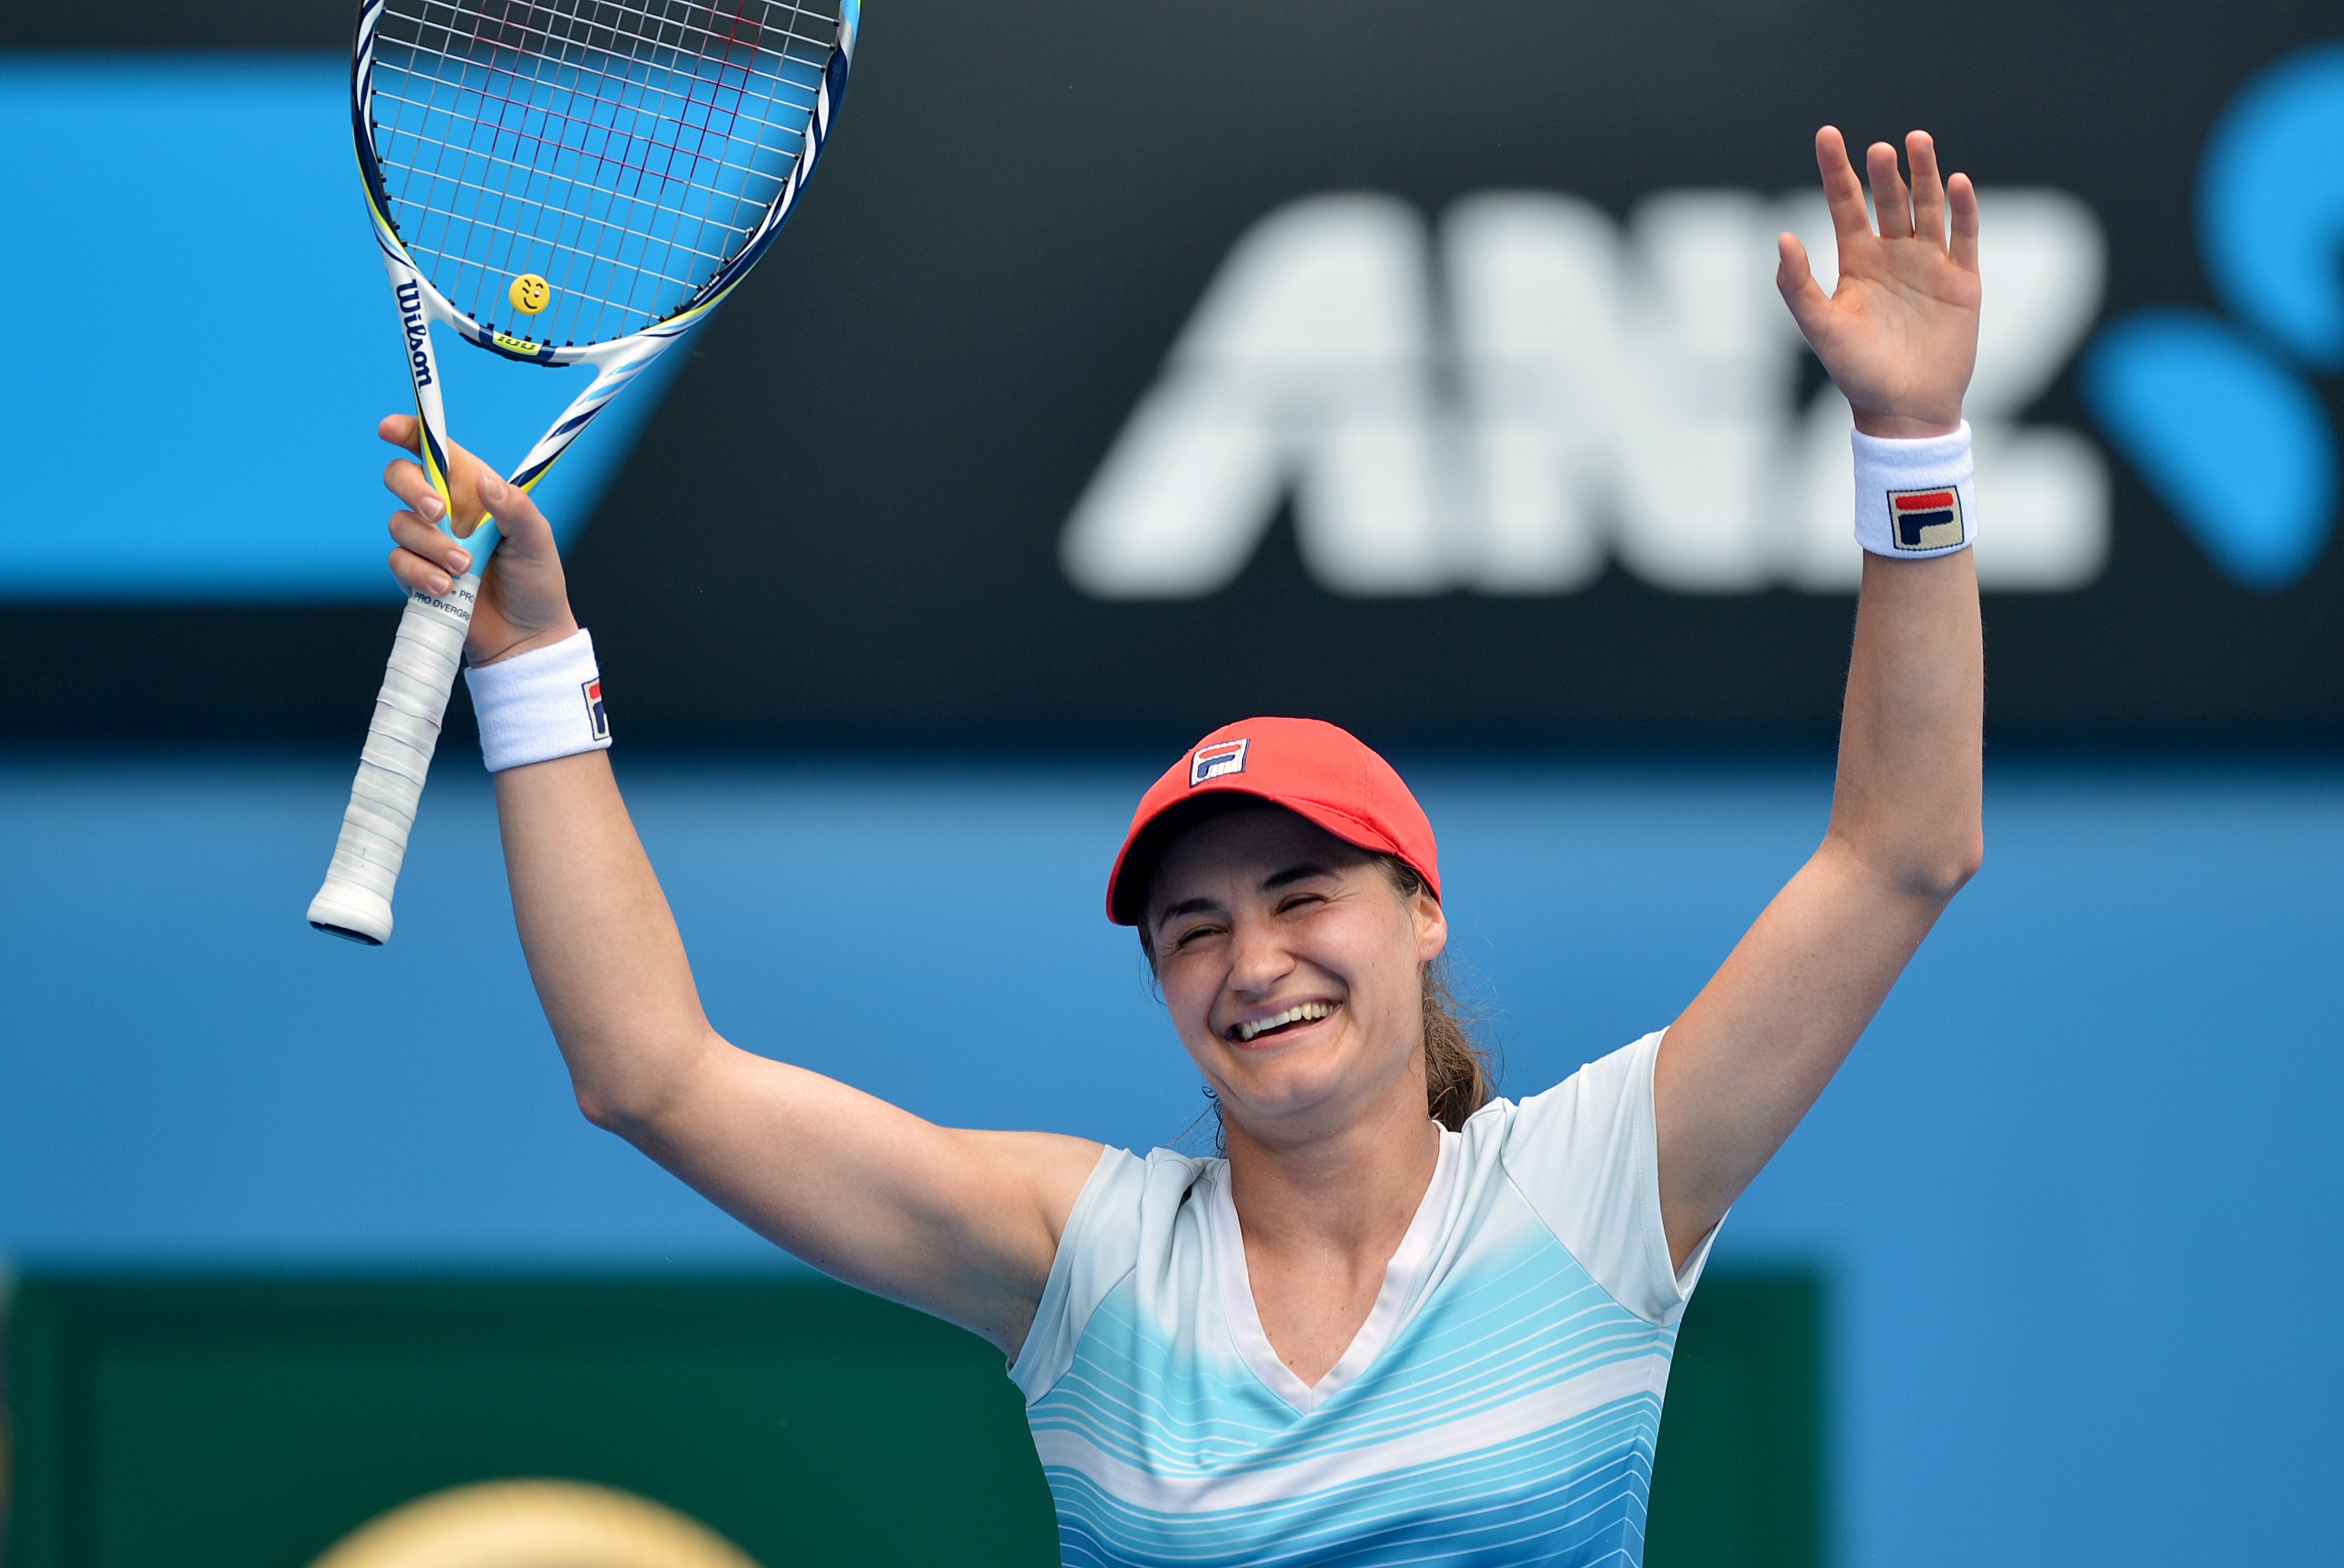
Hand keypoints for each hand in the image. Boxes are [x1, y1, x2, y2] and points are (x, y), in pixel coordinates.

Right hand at [379, 414, 578, 665]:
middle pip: (401, 478)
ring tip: (466, 568)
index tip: (389, 429)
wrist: (526, 637)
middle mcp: (446, 512)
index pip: (435, 452)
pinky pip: (399, 562)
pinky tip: (448, 589)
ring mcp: (428, 543)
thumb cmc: (536, 582)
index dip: (410, 432)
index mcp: (474, 491)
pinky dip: (421, 574)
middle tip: (439, 512)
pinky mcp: (416, 575)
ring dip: (431, 545)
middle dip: (412, 489)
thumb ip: (515, 507)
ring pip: (400, 524)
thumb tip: (486, 483)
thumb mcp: (537, 541)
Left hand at [1777, 127, 1979, 438]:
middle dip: (1884, 172)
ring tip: (1917, 142)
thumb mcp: (1820, 327)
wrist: (1904, 410)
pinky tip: (1957, 182)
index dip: (1836, 169)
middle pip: (1889, 200)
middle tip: (1879, 148)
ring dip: (1924, 176)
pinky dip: (1963, 209)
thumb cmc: (1857, 372)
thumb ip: (1797, 285)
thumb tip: (1782, 237)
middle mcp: (1893, 255)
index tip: (1827, 133)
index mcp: (1857, 261)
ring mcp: (1930, 264)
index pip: (1844, 203)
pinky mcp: (1963, 280)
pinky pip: (1964, 237)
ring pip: (1928, 208)